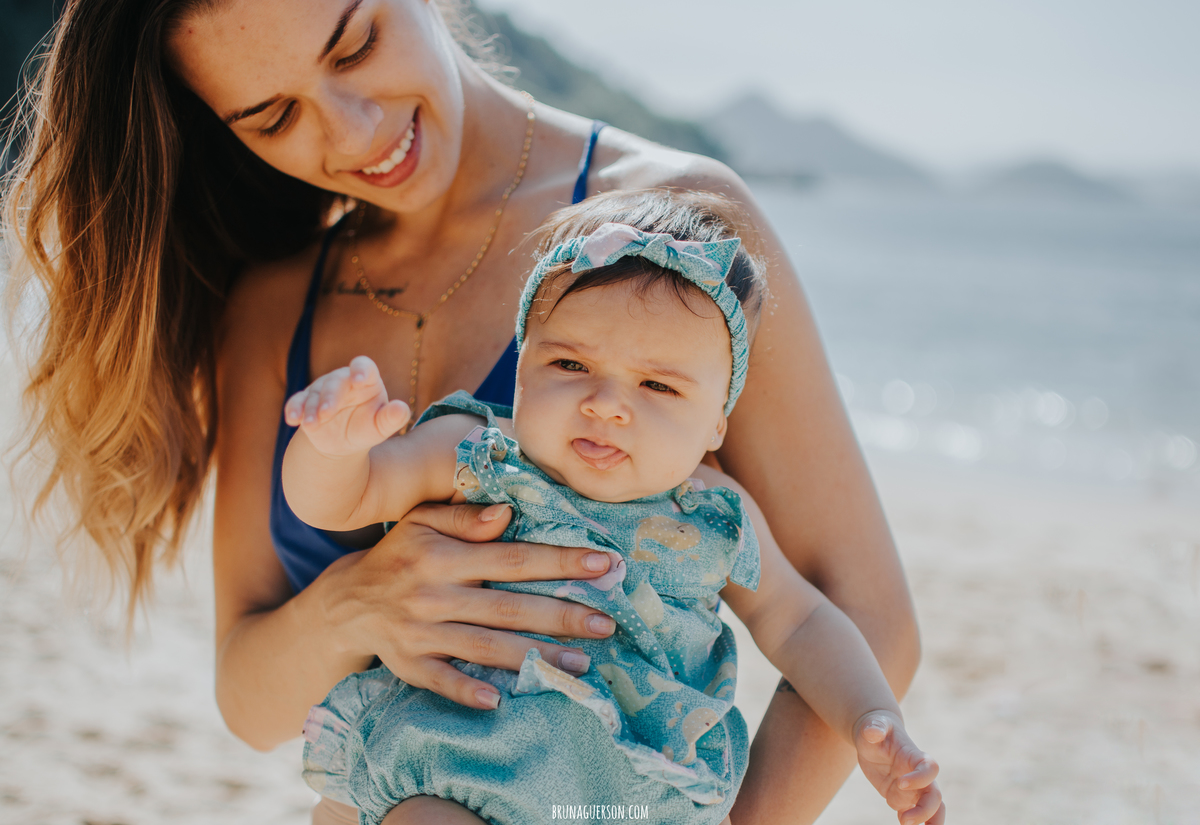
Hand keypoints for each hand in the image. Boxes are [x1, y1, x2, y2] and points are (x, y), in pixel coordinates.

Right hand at [283, 355, 409, 456]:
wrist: (341, 442)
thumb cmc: (366, 428)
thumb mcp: (381, 426)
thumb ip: (393, 418)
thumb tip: (402, 409)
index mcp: (366, 380)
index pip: (363, 366)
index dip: (361, 370)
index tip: (359, 379)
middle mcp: (343, 380)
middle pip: (336, 382)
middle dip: (330, 397)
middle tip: (326, 413)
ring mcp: (322, 389)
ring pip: (314, 393)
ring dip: (311, 408)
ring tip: (311, 425)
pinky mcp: (305, 401)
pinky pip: (297, 401)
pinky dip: (294, 409)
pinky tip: (292, 419)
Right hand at [317, 501, 619, 710]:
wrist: (345, 601)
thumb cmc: (400, 555)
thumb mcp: (422, 522)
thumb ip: (464, 518)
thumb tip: (507, 513)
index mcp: (442, 556)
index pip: (512, 559)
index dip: (560, 562)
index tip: (604, 565)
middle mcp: (432, 595)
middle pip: (508, 608)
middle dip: (561, 616)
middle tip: (607, 624)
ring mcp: (420, 634)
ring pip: (486, 647)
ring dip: (535, 657)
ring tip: (582, 663)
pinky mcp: (409, 665)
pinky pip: (441, 681)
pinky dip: (466, 690)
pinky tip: (499, 700)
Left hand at [854, 711, 944, 824]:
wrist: (874, 736)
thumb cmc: (876, 727)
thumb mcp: (873, 724)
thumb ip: (875, 727)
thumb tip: (872, 732)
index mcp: (914, 755)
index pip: (929, 768)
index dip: (920, 778)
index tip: (900, 783)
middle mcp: (918, 774)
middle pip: (934, 794)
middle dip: (925, 810)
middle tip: (904, 820)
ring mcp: (912, 788)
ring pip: (931, 808)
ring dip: (929, 820)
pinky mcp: (902, 797)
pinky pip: (914, 813)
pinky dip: (915, 822)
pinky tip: (903, 824)